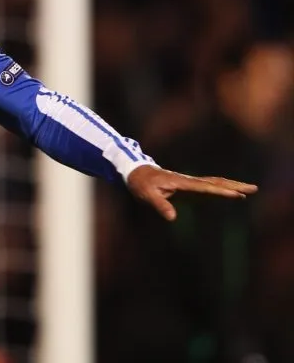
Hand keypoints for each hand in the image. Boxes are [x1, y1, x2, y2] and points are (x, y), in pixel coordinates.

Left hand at [126, 164, 257, 220]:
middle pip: (216, 183)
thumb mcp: (147, 195)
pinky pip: (209, 188)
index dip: (221, 192)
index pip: (205, 188)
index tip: (237, 194)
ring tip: (250, 190)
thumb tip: (172, 218)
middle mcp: (189, 181)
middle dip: (235, 185)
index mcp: (182, 183)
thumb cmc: (141, 184)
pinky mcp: (189, 187)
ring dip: (232, 186)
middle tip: (254, 188)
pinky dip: (222, 190)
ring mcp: (190, 184)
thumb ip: (160, 205)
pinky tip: (232, 193)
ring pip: (215, 183)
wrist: (137, 173)